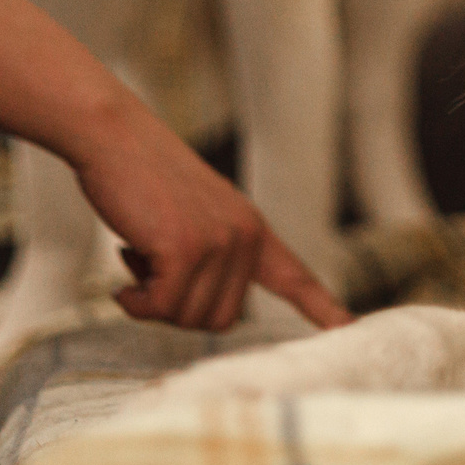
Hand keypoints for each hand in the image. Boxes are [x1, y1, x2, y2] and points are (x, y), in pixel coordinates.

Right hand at [72, 101, 351, 332]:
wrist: (115, 136)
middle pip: (219, 320)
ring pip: (187, 317)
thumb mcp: (194, 215)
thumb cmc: (142, 177)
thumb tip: (207, 310)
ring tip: (140, 251)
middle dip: (178, 307)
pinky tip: (123, 271)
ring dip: (152, 300)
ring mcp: (219, 242)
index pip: (294, 275)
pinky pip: (160, 307)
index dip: (321, 307)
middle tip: (151, 267)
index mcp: (251, 228)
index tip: (349, 329)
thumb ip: (213, 254)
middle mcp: (245, 236)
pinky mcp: (186, 248)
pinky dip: (135, 301)